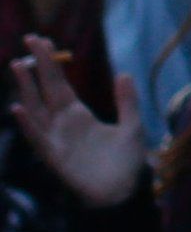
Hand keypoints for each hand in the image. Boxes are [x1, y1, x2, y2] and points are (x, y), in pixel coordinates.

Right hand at [10, 36, 145, 208]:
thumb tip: (124, 73)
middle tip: (28, 39)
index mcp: (77, 115)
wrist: (123, 192)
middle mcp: (62, 124)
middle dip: (36, 66)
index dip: (51, 63)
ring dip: (25, 89)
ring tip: (18, 65)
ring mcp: (56, 139)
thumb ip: (126, 101)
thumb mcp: (132, 126)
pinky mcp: (55, 157)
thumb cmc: (125, 162)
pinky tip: (18, 109)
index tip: (42, 41)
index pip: (59, 84)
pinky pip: (38, 139)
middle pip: (44, 90)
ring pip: (35, 109)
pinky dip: (28, 125)